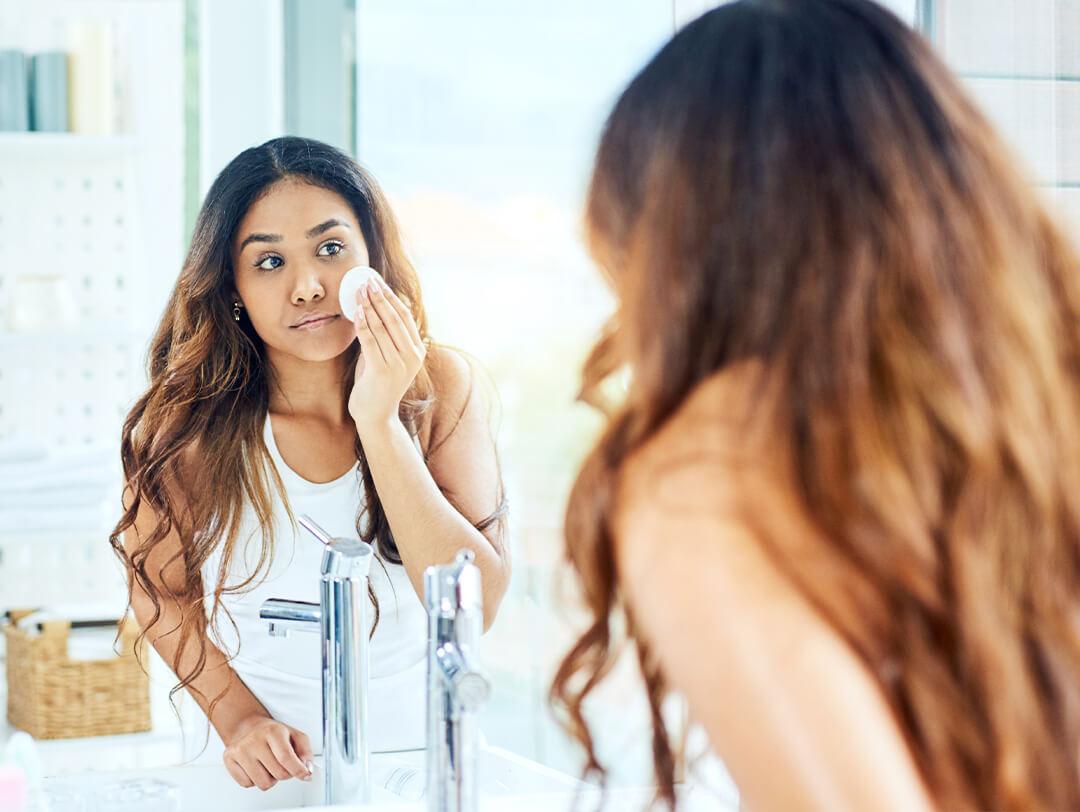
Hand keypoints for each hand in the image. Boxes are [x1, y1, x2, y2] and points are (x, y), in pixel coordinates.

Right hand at [222, 715, 313, 790]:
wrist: (247, 726)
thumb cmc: (272, 733)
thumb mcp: (294, 735)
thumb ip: (305, 751)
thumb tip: (307, 769)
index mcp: (273, 731)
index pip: (286, 758)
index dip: (298, 770)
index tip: (305, 775)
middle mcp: (254, 740)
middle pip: (278, 774)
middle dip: (285, 774)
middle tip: (282, 764)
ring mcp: (240, 750)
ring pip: (263, 783)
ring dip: (269, 779)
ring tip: (268, 765)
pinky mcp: (229, 759)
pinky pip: (247, 784)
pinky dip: (254, 780)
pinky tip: (255, 767)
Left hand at [348, 274, 425, 433]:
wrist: (376, 417)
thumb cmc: (377, 386)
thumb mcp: (385, 358)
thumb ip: (383, 338)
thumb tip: (371, 310)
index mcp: (417, 351)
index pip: (405, 316)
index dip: (390, 296)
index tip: (378, 281)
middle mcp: (412, 356)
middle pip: (395, 317)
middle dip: (380, 296)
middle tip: (367, 279)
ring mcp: (399, 364)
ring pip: (383, 326)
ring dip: (369, 305)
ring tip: (358, 290)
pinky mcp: (383, 371)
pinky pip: (371, 341)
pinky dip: (363, 324)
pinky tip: (356, 311)